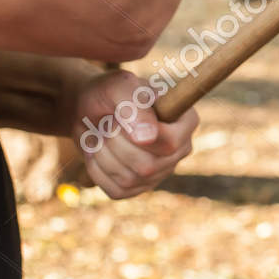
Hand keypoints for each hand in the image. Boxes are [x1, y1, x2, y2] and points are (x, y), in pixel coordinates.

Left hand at [72, 69, 197, 199]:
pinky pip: (117, 191)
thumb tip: (147, 139)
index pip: (170, 143)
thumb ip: (136, 106)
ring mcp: (161, 171)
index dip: (139, 135)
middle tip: (106, 123)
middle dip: (115, 144)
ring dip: (103, 155)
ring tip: (101, 135)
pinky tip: (98, 152)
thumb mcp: (120, 87)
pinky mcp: (139, 187)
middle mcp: (180, 150)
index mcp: (186, 121)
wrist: (92, 108)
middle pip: (147, 166)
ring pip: (129, 180)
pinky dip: (97, 170)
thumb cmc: (111, 93)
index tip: (116, 117)